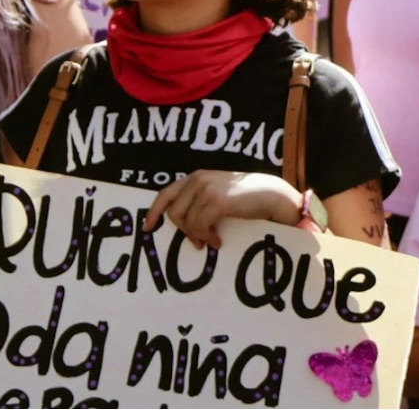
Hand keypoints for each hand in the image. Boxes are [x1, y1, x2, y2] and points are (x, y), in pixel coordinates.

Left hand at [144, 170, 299, 247]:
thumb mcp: (218, 192)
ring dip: (198, 236)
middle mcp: (198, 180)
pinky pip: (199, 226)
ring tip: (211, 240)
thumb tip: (182, 223)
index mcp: (196, 176)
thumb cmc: (246, 196)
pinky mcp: (216, 201)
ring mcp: (206, 189)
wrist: (270, 194)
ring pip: (186, 222)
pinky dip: (206, 237)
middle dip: (183, 230)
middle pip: (174, 213)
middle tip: (197, 241)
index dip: (154, 211)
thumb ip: (199, 199)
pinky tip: (217, 240)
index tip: (147, 227)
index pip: (165, 193)